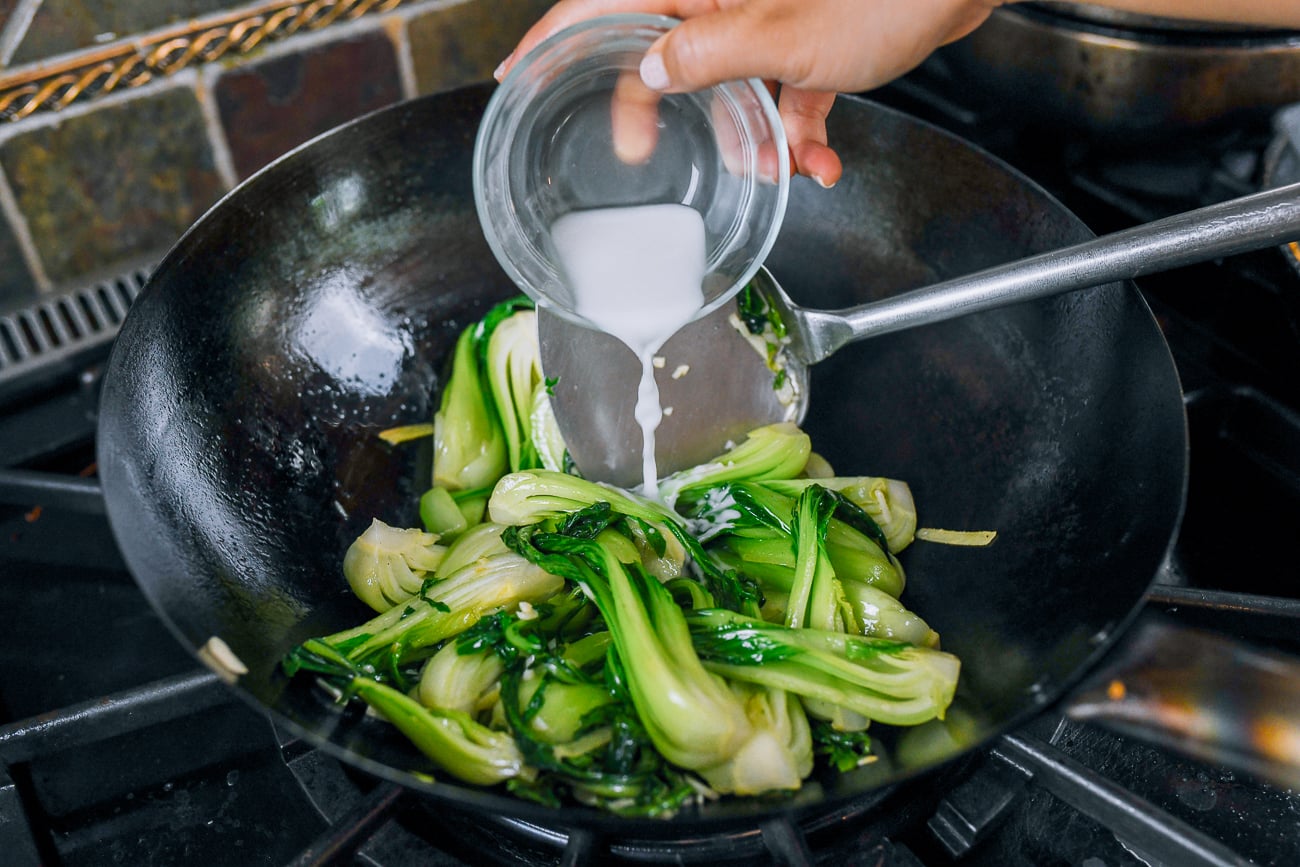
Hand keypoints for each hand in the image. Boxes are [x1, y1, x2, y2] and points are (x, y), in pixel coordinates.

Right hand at [496, 0, 1004, 186]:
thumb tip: (651, 72)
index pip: (606, 2)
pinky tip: (821, 163)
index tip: (518, 72)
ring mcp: (767, 16)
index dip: (556, 37)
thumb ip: (707, 57)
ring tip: (780, 168)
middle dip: (660, 111)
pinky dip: (798, 133)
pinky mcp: (807, 40)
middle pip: (663, 50)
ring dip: (751, 136)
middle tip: (640, 154)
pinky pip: (781, 93)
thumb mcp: (784, 38)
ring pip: (728, 84)